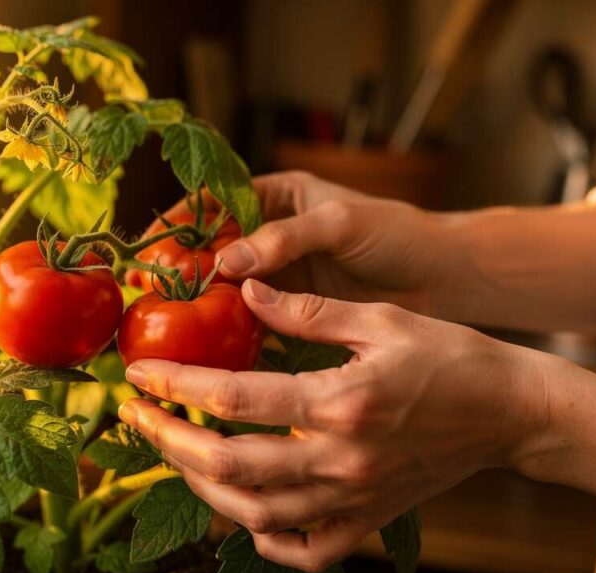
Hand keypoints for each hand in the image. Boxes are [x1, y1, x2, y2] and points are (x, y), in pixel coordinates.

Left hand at [117, 280, 551, 572]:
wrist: (510, 411)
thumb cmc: (449, 356)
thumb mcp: (378, 318)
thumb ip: (304, 309)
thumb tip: (245, 289)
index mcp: (340, 402)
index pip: (233, 399)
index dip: (175, 386)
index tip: (138, 373)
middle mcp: (341, 460)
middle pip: (229, 465)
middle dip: (168, 440)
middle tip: (134, 416)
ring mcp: (353, 498)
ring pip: (255, 512)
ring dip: (201, 485)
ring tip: (173, 450)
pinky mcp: (368, 519)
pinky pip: (305, 549)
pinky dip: (264, 537)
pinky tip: (241, 511)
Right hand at [133, 172, 462, 315]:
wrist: (447, 279)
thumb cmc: (398, 235)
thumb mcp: (341, 224)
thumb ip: (286, 238)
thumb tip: (226, 260)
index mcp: (278, 197)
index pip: (214, 202)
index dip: (178, 223)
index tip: (150, 247)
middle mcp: (271, 235)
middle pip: (211, 249)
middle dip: (179, 270)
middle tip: (148, 296)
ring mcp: (280, 276)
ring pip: (226, 289)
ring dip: (199, 306)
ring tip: (167, 328)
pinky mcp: (294, 313)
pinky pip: (252, 321)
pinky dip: (231, 334)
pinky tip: (208, 353)